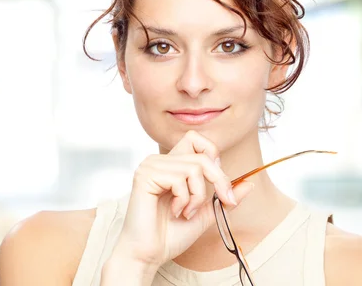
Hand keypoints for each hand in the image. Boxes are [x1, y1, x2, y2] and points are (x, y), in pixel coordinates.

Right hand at [106, 130, 253, 282]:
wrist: (149, 254)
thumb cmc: (170, 234)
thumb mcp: (206, 213)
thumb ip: (223, 196)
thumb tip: (249, 183)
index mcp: (170, 165)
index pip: (195, 139)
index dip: (213, 157)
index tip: (221, 187)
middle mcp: (158, 161)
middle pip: (202, 155)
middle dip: (218, 181)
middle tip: (220, 202)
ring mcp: (150, 166)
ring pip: (194, 167)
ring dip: (198, 196)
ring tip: (186, 212)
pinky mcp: (144, 175)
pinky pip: (179, 178)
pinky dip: (184, 199)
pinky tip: (175, 212)